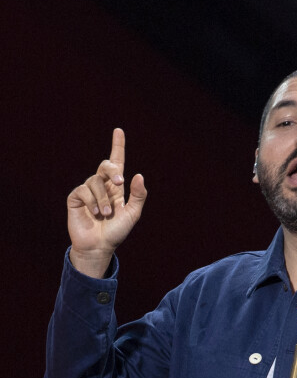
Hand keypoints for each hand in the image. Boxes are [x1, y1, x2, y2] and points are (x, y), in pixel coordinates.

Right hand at [67, 128, 146, 276]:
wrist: (100, 246)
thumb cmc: (116, 232)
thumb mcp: (133, 214)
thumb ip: (138, 195)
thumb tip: (138, 175)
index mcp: (116, 187)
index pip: (117, 162)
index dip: (117, 146)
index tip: (118, 130)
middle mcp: (102, 186)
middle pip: (106, 165)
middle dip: (113, 170)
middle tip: (119, 182)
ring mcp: (88, 191)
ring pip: (95, 181)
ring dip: (103, 199)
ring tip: (105, 214)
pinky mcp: (76, 198)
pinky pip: (83, 191)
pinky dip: (92, 202)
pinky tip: (94, 214)